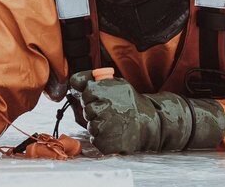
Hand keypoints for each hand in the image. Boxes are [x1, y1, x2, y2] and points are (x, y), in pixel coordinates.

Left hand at [69, 70, 224, 153]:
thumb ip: (95, 81)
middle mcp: (107, 106)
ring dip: (98, 124)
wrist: (152, 125)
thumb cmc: (132, 105)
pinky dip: (102, 138)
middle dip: (95, 110)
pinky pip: (95, 139)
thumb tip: (72, 82)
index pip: (85, 89)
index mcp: (109, 89)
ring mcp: (107, 125)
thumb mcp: (118, 85)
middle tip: (111, 111)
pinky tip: (115, 133)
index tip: (98, 97)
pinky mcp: (107, 143)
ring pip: (91, 124)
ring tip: (115, 122)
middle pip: (87, 108)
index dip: (90, 94)